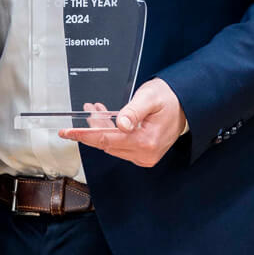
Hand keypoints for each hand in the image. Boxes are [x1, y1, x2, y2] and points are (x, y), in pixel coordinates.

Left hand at [60, 78, 186, 167]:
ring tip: (97, 111)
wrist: (187, 106)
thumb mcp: (150, 97)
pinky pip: (120, 147)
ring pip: (111, 145)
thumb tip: (120, 124)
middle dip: (94, 127)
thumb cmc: (170, 99)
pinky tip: (108, 121)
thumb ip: (133, 110)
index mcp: (146, 141)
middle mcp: (145, 153)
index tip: (66, 132)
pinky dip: (111, 134)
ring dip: (102, 129)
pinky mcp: (144, 156)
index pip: (106, 140)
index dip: (83, 135)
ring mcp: (145, 157)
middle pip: (107, 143)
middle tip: (89, 109)